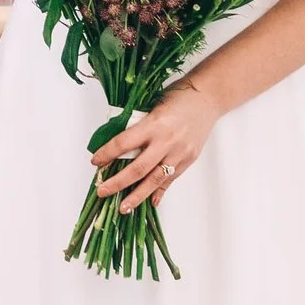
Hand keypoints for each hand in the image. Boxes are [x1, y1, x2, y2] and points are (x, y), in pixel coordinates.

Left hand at [91, 77, 219, 215]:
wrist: (209, 98)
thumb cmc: (179, 96)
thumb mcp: (153, 105)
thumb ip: (138, 125)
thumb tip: (119, 144)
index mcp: (154, 124)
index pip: (124, 143)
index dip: (107, 154)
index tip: (95, 162)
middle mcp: (167, 141)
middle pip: (138, 168)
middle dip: (118, 183)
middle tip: (102, 191)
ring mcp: (179, 153)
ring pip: (155, 180)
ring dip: (137, 196)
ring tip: (123, 208)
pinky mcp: (189, 159)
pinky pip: (171, 179)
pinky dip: (159, 191)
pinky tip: (150, 202)